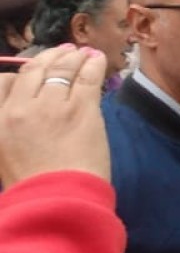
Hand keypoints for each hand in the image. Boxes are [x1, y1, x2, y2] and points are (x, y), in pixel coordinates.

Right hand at [0, 45, 110, 183]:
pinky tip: (97, 58)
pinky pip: (87, 77)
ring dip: (72, 58)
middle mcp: (20, 108)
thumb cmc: (32, 187)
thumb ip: (10, 129)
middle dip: (48, 58)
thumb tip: (22, 113)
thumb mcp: (4, 156)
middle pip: (33, 71)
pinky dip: (93, 64)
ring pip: (62, 70)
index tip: (34, 70)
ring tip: (81, 53)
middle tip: (62, 53)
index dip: (22, 73)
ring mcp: (51, 106)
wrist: (57, 200)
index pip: (5, 82)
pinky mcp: (81, 108)